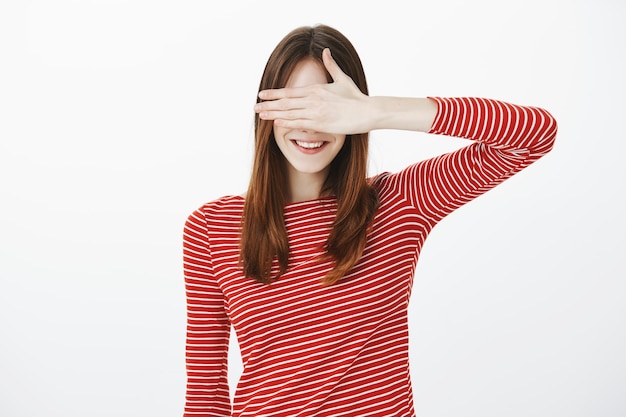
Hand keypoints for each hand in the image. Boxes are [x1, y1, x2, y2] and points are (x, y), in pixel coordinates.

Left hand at [254, 48, 373, 133]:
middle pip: (285, 102)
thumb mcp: (342, 79)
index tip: (261, 94)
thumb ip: (331, 65)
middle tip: (255, 107)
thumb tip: (326, 50)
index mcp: (316, 89)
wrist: (368, 112)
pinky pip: (300, 124)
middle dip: (268, 105)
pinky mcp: (321, 124)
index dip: (273, 93)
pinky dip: (287, 123)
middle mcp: (313, 100)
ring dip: (273, 114)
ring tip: (260, 115)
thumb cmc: (356, 97)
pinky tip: (277, 123)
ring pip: (289, 113)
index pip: (289, 91)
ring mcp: (316, 112)